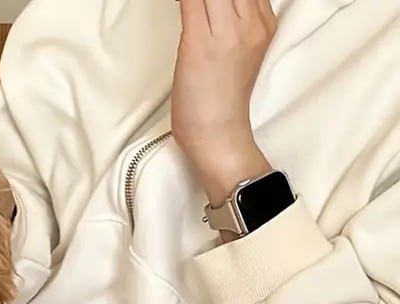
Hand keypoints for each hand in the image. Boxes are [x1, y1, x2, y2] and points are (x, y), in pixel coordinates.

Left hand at [171, 0, 276, 205]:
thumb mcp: (236, 56)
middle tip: (200, 0)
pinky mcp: (201, 42)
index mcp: (263, 22)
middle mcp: (251, 21)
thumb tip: (212, 9)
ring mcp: (227, 30)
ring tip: (191, 4)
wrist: (219, 138)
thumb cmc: (220, 104)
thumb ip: (230, 25)